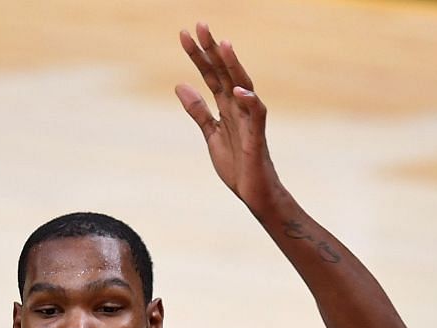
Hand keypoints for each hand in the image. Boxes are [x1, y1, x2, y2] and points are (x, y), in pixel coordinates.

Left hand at [176, 23, 285, 216]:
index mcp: (226, 106)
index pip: (210, 74)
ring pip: (242, 86)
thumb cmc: (237, 164)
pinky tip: (238, 90)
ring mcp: (249, 120)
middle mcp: (239, 107)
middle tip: (200, 25)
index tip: (184, 34)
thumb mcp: (211, 134)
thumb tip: (180, 85)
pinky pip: (256, 115)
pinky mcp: (257, 137)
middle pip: (225, 73)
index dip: (197, 55)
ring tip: (223, 45)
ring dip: (233, 66)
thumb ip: (198, 110)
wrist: (254, 193)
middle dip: (213, 50)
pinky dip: (249, 102)